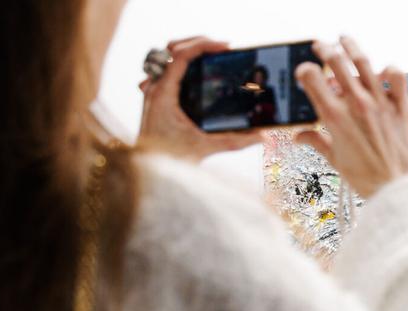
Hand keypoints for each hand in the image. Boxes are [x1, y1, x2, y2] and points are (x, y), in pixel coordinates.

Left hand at [137, 37, 263, 160]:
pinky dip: (183, 63)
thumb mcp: (205, 148)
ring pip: (168, 55)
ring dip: (190, 49)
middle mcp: (155, 88)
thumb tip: (260, 136)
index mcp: (163, 94)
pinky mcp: (157, 97)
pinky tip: (197, 70)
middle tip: (222, 48)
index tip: (224, 47)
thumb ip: (234, 141)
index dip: (203, 45)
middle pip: (173, 48)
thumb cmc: (168, 160)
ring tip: (212, 53)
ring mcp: (154, 91)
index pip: (180, 55)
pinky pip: (167, 69)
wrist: (147, 170)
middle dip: (199, 42)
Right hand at [292, 37, 407, 197]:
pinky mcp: (402, 106)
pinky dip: (389, 69)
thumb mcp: (335, 161)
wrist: (397, 189)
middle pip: (336, 61)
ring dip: (352, 47)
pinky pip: (396, 75)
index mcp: (335, 118)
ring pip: (364, 62)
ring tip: (345, 41)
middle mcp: (356, 105)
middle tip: (322, 46)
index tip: (305, 71)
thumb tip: (298, 136)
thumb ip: (316, 142)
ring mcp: (381, 103)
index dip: (305, 70)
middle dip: (325, 49)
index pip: (312, 78)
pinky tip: (383, 72)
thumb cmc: (366, 179)